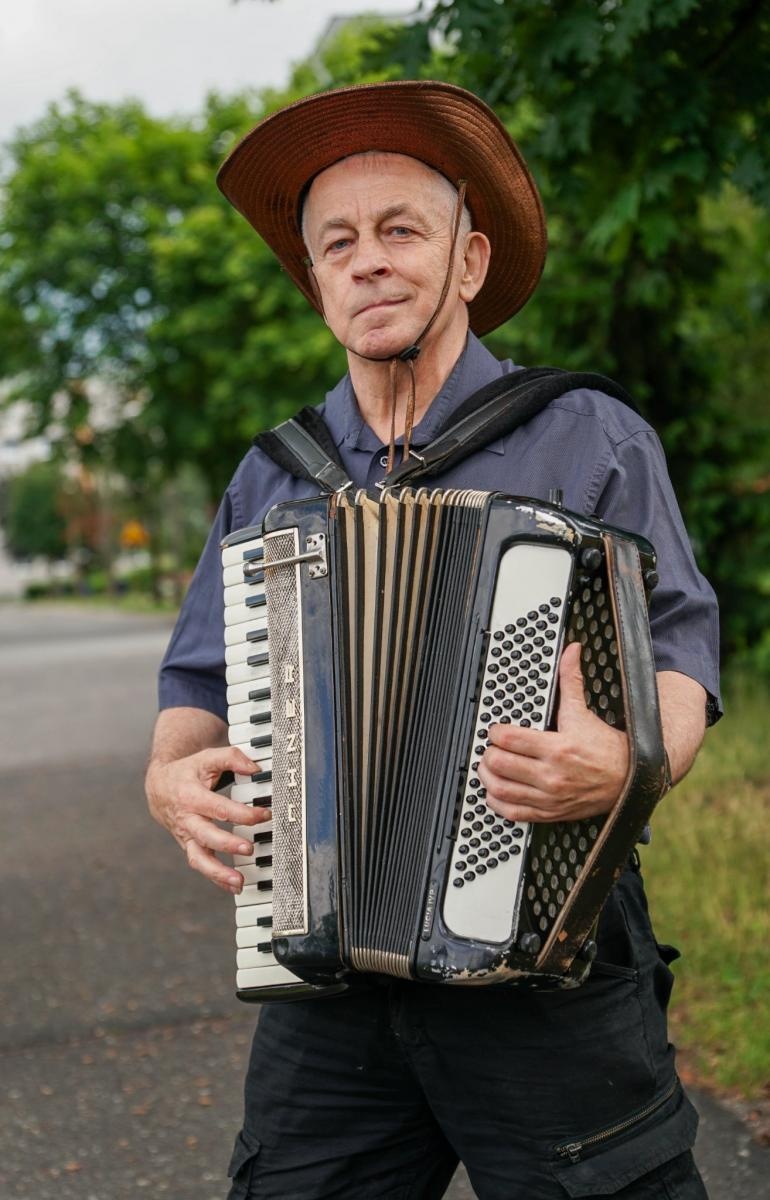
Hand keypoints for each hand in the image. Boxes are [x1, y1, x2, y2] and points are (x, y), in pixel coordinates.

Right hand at [145, 746, 269, 892]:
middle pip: (206, 835)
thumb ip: (232, 758)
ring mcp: (187, 836)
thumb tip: (255, 768)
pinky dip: (217, 878)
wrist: (159, 787)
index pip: (218, 807)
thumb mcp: (207, 758)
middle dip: (227, 844)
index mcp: (190, 796)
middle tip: (249, 848)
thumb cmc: (187, 772)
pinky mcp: (189, 846)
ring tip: (239, 882)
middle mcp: (187, 820)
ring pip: (198, 858)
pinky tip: (235, 886)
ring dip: (218, 873)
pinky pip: (201, 865)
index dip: (242, 813)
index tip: (264, 815)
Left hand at [477, 641, 628, 823]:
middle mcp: (551, 775)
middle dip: (490, 752)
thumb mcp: (584, 712)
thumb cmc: (605, 748)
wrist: (629, 779)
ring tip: (490, 766)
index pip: (507, 739)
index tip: (496, 730)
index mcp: (557, 748)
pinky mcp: (549, 813)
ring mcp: (549, 797)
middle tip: (492, 747)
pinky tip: (497, 790)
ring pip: (500, 789)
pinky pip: (512, 813)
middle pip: (499, 763)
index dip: (495, 732)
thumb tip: (570, 652)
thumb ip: (571, 680)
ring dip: (488, 776)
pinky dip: (497, 802)